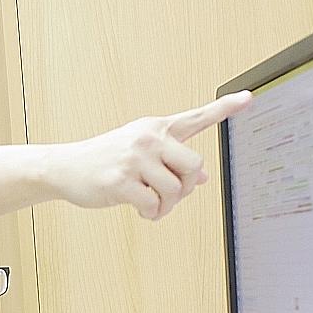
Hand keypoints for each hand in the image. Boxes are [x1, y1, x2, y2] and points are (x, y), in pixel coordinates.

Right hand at [55, 90, 251, 219]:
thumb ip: (171, 161)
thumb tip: (203, 179)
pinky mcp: (120, 181)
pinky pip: (153, 204)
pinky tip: (141, 210)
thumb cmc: (104, 160)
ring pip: (175, 190)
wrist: (65, 167)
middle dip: (186, 189)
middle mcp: (148, 138)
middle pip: (194, 166)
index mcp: (155, 128)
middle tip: (171, 196)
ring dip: (167, 206)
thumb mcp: (139, 154)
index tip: (248, 98)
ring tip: (152, 206)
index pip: (196, 117)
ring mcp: (134, 159)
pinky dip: (151, 214)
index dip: (224, 108)